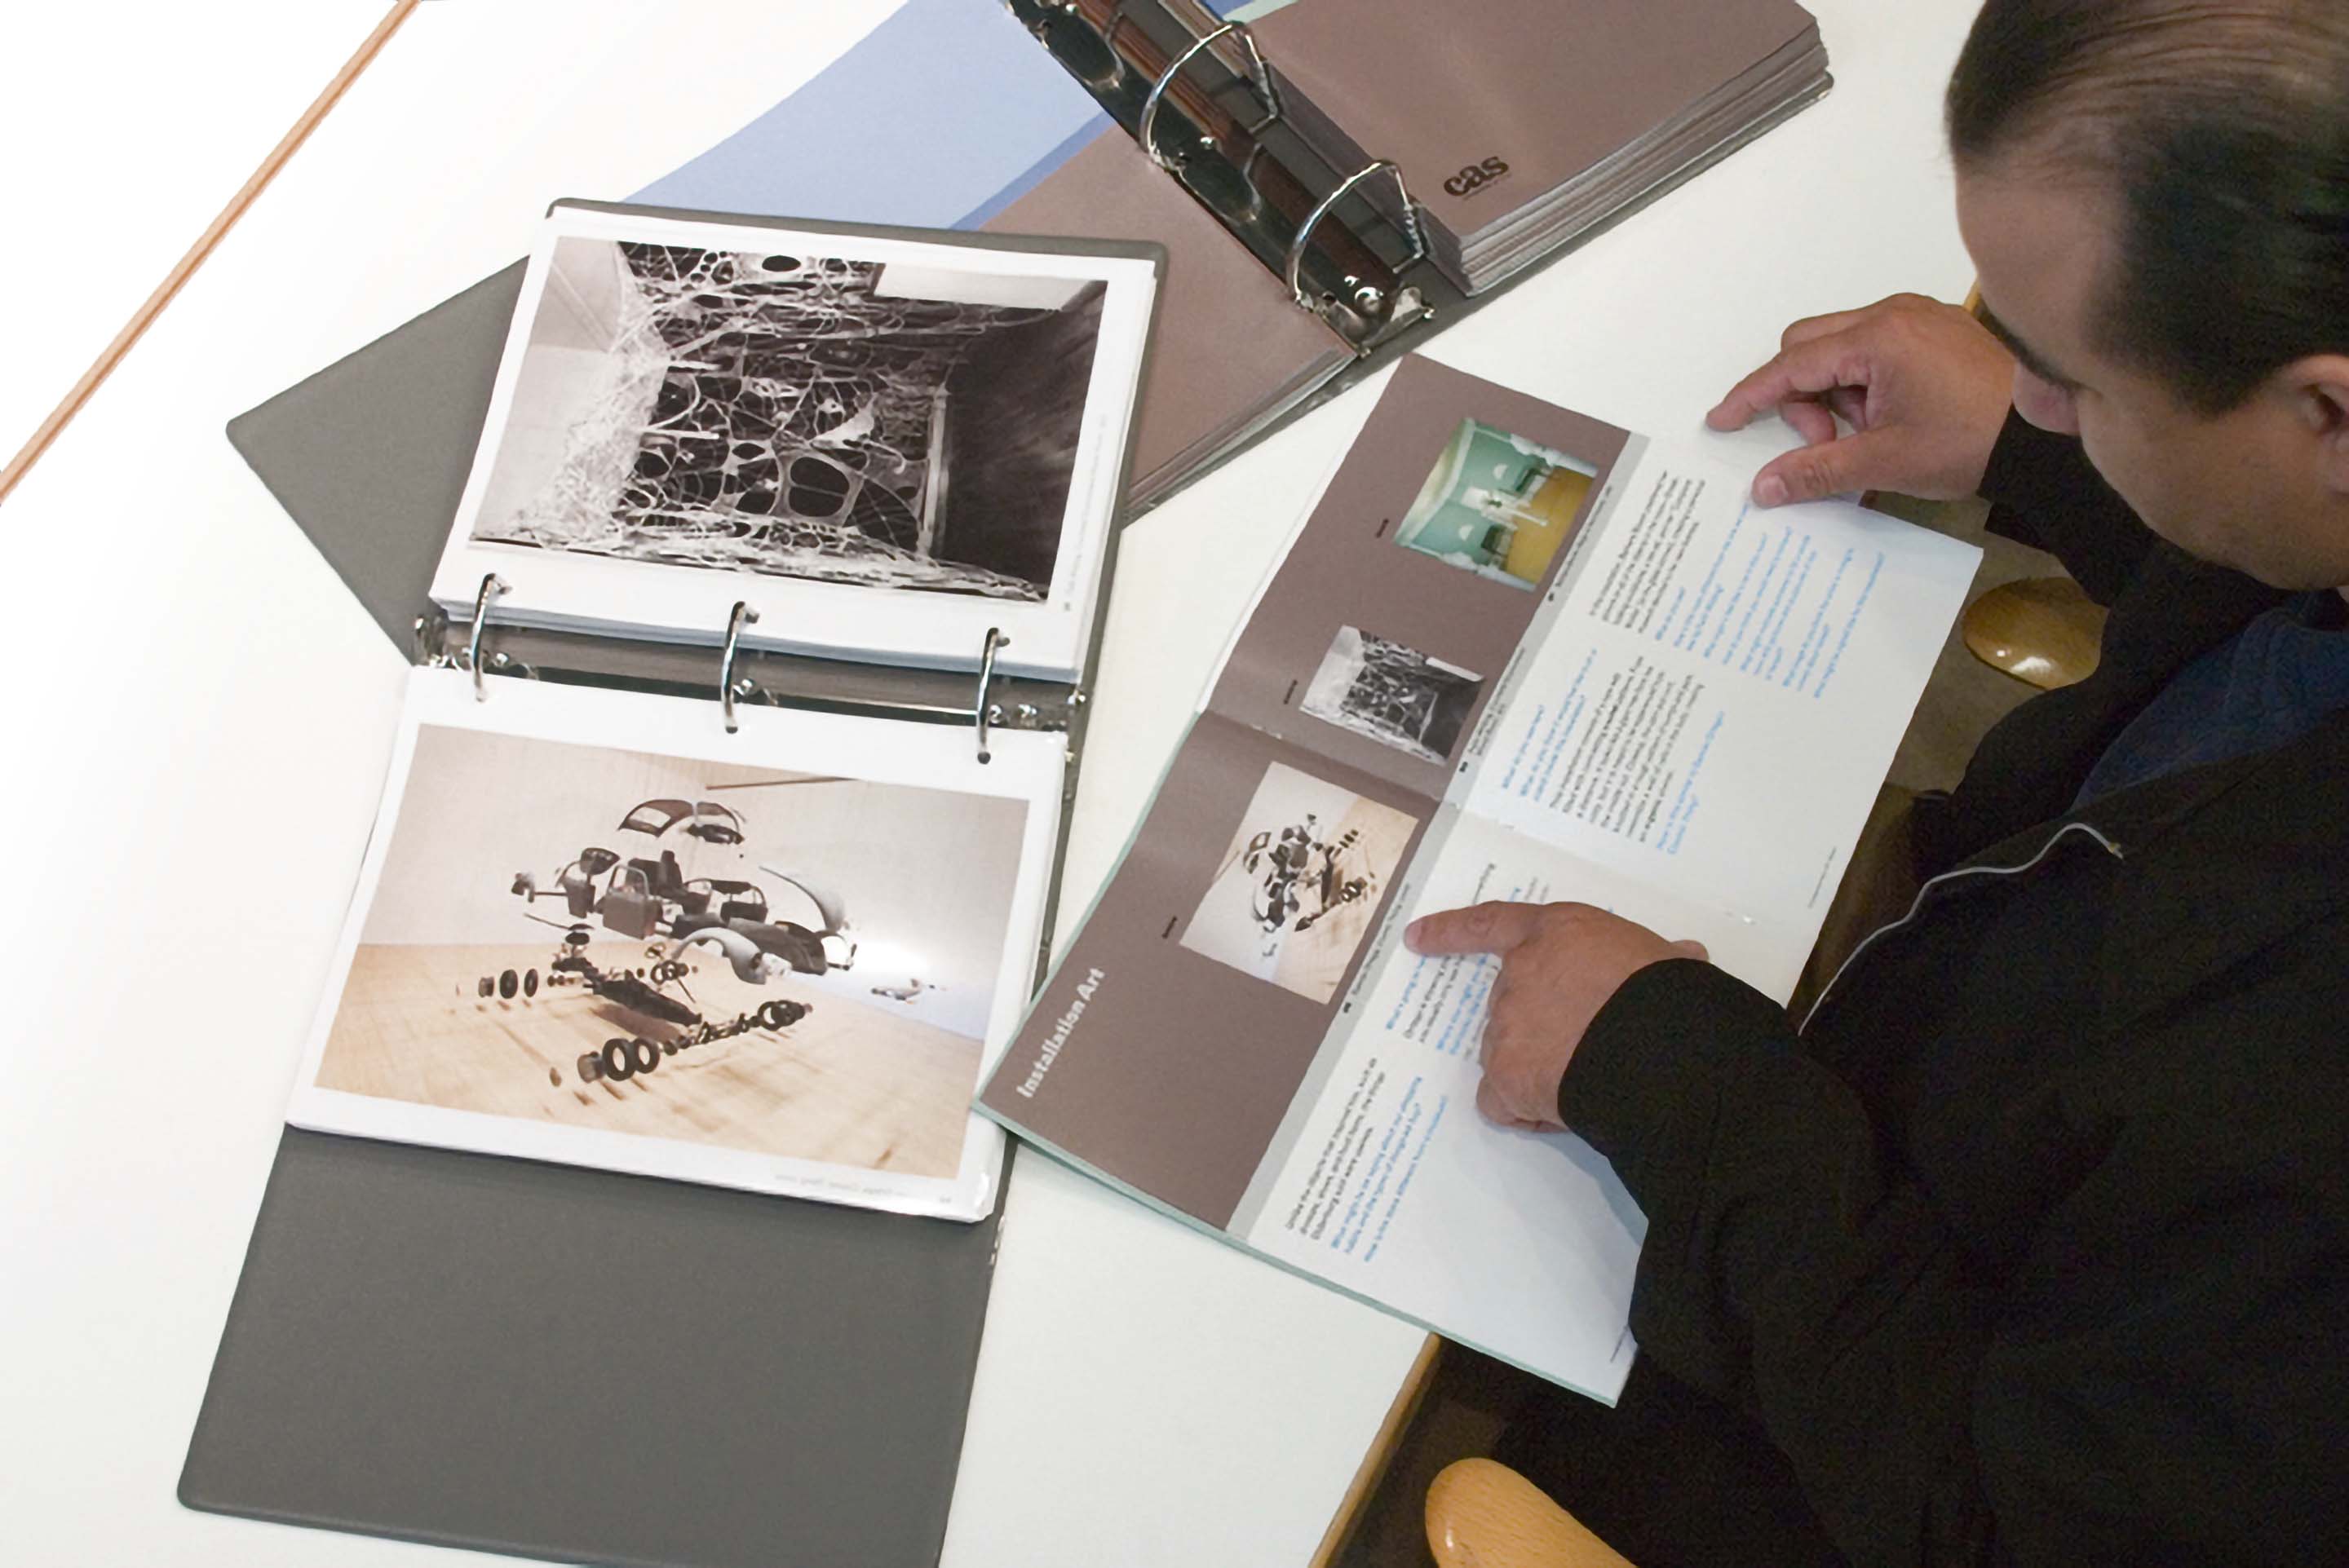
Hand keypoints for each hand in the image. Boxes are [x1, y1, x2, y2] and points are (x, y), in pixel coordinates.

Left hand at [1405, 902, 1707, 1131]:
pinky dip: (1520, 1110)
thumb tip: (1687, 956)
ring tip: (1587, 1077)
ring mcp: (1508, 1026)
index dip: (1451, 932)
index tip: (1415, 939)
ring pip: (1505, 1052)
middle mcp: (1520, 974)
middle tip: (1588, 1044)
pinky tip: (1558, 1112)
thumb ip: (1660, 956)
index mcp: (1557, 933)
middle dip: (1539, 1025)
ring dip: (1534, 1066)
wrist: (1662, 1049)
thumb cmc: (1670, 996)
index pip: (1492, 924)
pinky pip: (1500, 1101)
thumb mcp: (1667, 960)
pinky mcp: (1507, 1078)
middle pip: (1510, 1003)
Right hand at [1706, 293, 2016, 506]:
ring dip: (1835, 391)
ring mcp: (1917, 317)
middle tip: (1823, 440)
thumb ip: (1817, 469)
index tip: (1724, 418)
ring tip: (1867, 431)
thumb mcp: (1885, 462)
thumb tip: (1765, 485)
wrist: (2044, 436)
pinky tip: (1886, 415)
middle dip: (1801, 395)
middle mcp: (1893, 314)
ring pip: (1839, 346)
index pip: (1792, 364)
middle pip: (1808, 344)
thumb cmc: (1973, 439)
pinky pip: (1874, 347)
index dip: (1752, 395)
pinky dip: (1864, 381)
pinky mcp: (1935, 329)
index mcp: (1877, 338)